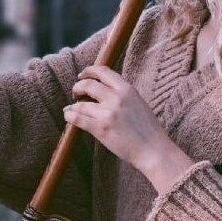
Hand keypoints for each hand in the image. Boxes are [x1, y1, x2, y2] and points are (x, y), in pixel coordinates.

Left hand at [65, 64, 194, 191]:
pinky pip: (77, 118)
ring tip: (72, 108)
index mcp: (127, 90)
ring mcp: (108, 113)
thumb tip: (103, 90)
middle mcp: (117, 98)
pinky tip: (68, 115)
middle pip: (88, 84)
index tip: (82, 75)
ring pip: (80, 103)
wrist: (153, 149)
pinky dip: (69, 115)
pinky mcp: (100, 128)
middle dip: (78, 87)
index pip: (103, 72)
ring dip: (73, 105)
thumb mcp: (138, 103)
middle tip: (76, 93)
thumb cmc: (147, 130)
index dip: (89, 71)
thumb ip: (122, 95)